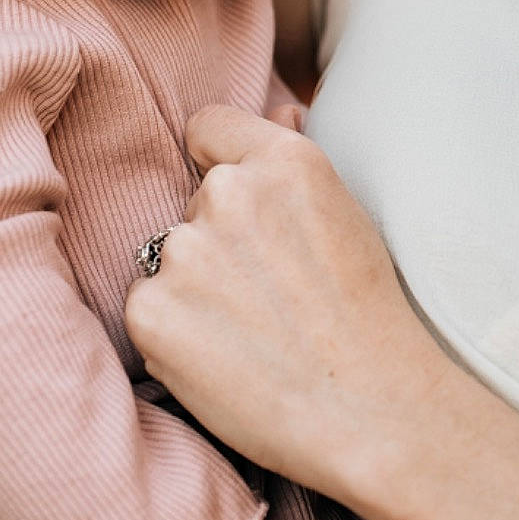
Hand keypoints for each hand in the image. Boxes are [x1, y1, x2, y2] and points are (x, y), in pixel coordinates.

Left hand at [125, 106, 451, 503]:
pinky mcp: (151, 310)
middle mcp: (228, 193)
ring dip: (195, 287)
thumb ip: (297, 157)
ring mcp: (185, 251)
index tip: (242, 208)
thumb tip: (278, 108)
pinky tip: (225, 359)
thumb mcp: (349, 215)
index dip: (217, 162)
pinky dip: (173, 332)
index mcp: (285, 161)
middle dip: (219, 241)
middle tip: (270, 297)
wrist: (371, 411)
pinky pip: (147, 306)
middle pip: (194, 203)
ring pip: (169, 257)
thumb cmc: (369, 319)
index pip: (209, 127)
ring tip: (252, 334)